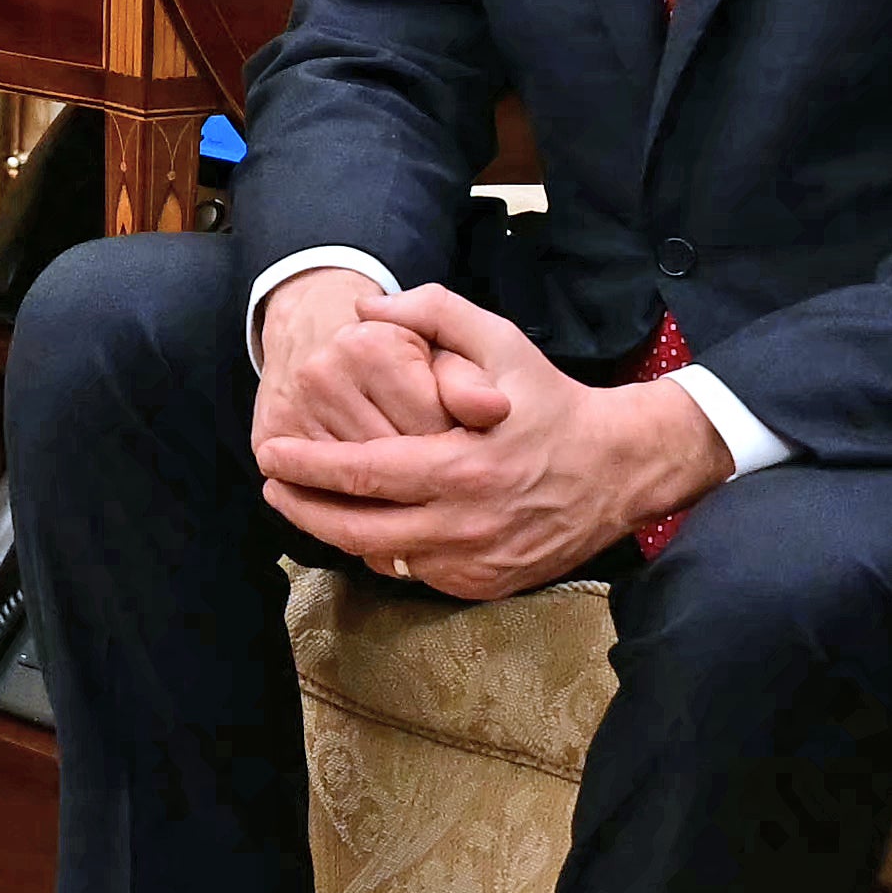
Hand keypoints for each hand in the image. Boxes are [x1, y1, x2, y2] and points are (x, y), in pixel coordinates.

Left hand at [250, 280, 706, 600]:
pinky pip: (417, 573)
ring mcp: (475, 562)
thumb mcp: (501, 341)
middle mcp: (463, 524)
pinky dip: (388, 551)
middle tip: (272, 487)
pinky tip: (369, 525)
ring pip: (383, 558)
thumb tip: (366, 308)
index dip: (308, 466)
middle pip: (357, 530)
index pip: (362, 475)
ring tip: (310, 505)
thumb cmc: (553, 401)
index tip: (271, 453)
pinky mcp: (486, 584)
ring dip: (341, 533)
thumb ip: (433, 313)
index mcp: (460, 467)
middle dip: (303, 511)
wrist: (620, 468)